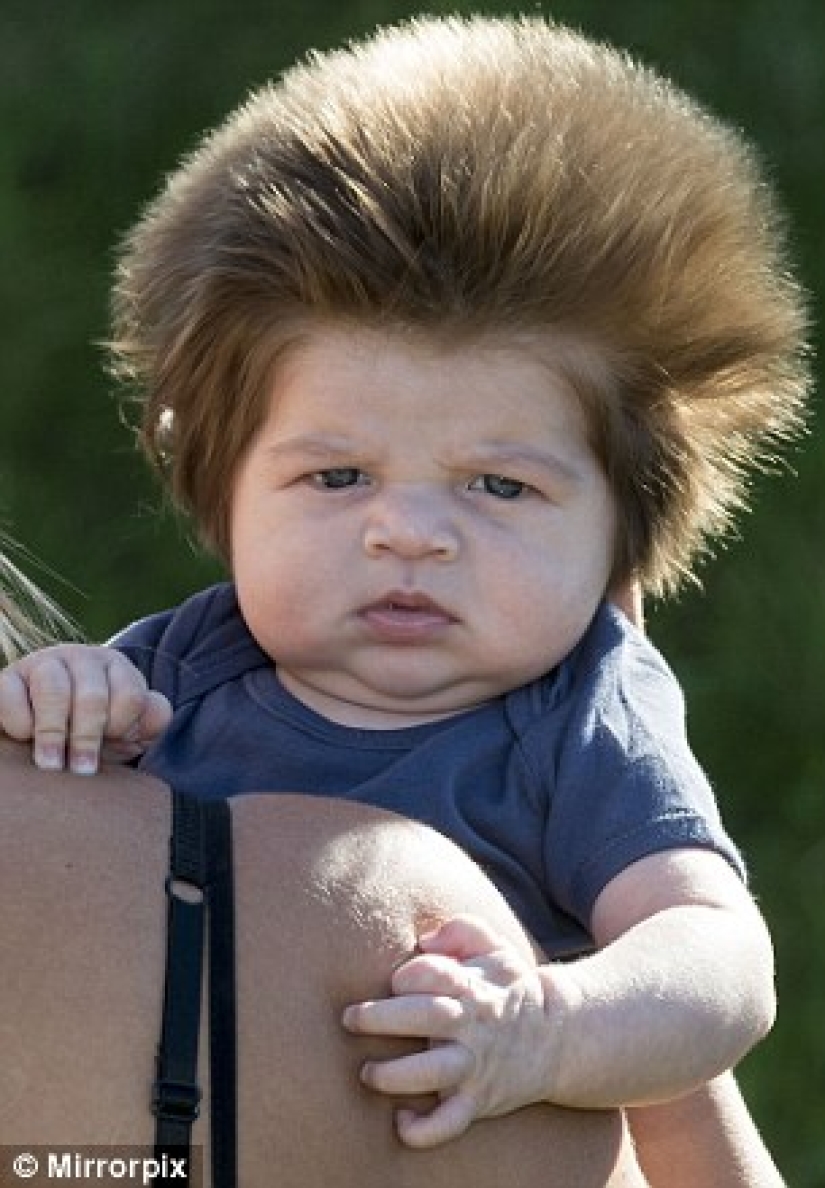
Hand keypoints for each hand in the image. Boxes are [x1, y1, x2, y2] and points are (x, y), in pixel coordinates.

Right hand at [0, 644, 170, 773]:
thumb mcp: (128, 730)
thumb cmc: (94, 734)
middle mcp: (80, 658)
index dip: (122, 727)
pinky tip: (24, 737)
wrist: (44, 737)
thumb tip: (155, 715)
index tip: (114, 745)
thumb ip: (151, 720)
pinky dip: (18, 720)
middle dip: (87, 739)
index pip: (130, 695)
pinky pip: (10, 693)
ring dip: (53, 733)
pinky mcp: (7, 679)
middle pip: (92, 696)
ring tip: (51, 765)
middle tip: (81, 772)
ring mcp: (41, 664)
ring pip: (53, 689)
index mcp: (115, 667)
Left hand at [342, 915, 558, 1147]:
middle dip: (381, 1018)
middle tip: (350, 1019)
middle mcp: (472, 1025)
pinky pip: (449, 1124)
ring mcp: (475, 1066)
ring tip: (368, 1073)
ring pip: (432, 1073)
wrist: (558, 1037)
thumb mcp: (494, 947)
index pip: (431, 973)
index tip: (396, 982)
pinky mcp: (479, 1101)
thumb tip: (424, 940)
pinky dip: (423, 1130)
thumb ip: (460, 929)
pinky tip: (402, 1120)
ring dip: (394, 1075)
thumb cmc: (509, 988)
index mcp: (472, 986)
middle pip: (425, 1016)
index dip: (406, 975)